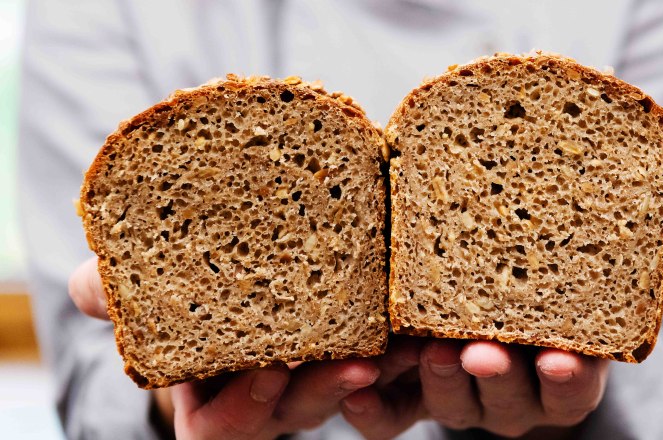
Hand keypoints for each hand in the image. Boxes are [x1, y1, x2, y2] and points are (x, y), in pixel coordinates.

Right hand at [68, 257, 379, 438]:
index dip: (245, 408)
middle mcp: (267, 394)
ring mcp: (311, 372)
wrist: (224, 257)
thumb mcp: (138, 282)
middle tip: (357, 364)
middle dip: (326, 390)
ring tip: (403, 344)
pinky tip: (419, 316)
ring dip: (377, 368)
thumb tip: (90, 286)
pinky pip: (381, 356)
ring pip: (347, 385)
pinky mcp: (349, 342)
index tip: (267, 372)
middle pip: (298, 410)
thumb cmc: (175, 283)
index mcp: (210, 393)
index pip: (224, 425)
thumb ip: (113, 288)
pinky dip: (400, 344)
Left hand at [341, 225, 662, 438]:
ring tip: (430, 350)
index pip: (575, 385)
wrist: (510, 284)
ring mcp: (462, 390)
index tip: (565, 360)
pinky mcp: (412, 386)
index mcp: (565, 368)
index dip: (571, 377)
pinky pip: (392, 413)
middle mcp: (513, 390)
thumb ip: (656, 266)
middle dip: (496, 379)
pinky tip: (357, 381)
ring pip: (450, 403)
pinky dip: (373, 406)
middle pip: (508, 398)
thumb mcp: (614, 272)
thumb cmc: (565, 283)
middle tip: (481, 353)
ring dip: (439, 381)